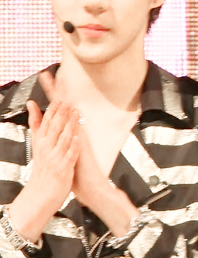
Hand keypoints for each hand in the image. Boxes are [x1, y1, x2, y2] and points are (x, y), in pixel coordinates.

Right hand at [6, 97, 79, 241]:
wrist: (41, 195)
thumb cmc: (43, 171)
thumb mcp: (38, 150)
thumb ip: (38, 129)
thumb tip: (33, 110)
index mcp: (39, 144)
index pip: (44, 123)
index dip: (52, 110)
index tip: (58, 97)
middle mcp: (45, 149)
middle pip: (53, 127)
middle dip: (61, 113)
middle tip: (67, 99)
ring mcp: (55, 158)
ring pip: (63, 138)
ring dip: (69, 124)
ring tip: (75, 112)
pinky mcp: (63, 168)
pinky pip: (69, 155)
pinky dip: (72, 145)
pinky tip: (77, 136)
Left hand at [36, 72, 105, 209]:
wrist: (91, 183)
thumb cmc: (80, 173)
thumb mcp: (67, 158)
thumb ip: (64, 148)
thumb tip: (60, 145)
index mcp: (68, 133)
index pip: (57, 113)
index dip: (51, 100)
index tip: (47, 86)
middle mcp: (73, 129)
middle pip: (61, 105)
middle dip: (54, 89)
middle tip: (46, 73)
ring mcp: (77, 131)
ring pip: (65, 107)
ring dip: (58, 92)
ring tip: (51, 76)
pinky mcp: (79, 135)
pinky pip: (70, 116)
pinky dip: (64, 107)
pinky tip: (62, 95)